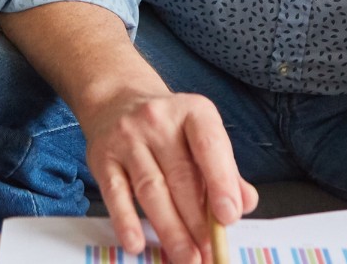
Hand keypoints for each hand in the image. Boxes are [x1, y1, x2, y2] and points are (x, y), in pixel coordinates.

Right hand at [79, 90, 257, 263]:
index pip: (209, 145)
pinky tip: (136, 243)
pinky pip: (115, 193)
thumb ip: (225, 170)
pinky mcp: (102, 157)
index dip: (221, 182)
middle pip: (180, 177)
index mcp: (192, 112)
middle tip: (209, 253)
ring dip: (170, 229)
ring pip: (151, 189)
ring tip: (186, 257)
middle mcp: (158, 120)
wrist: (117, 99)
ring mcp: (127, 138)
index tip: (228, 218)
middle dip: (197, 222)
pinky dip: (126, 221)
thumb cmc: (169, 127)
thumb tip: (244, 203)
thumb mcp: (201, 136)